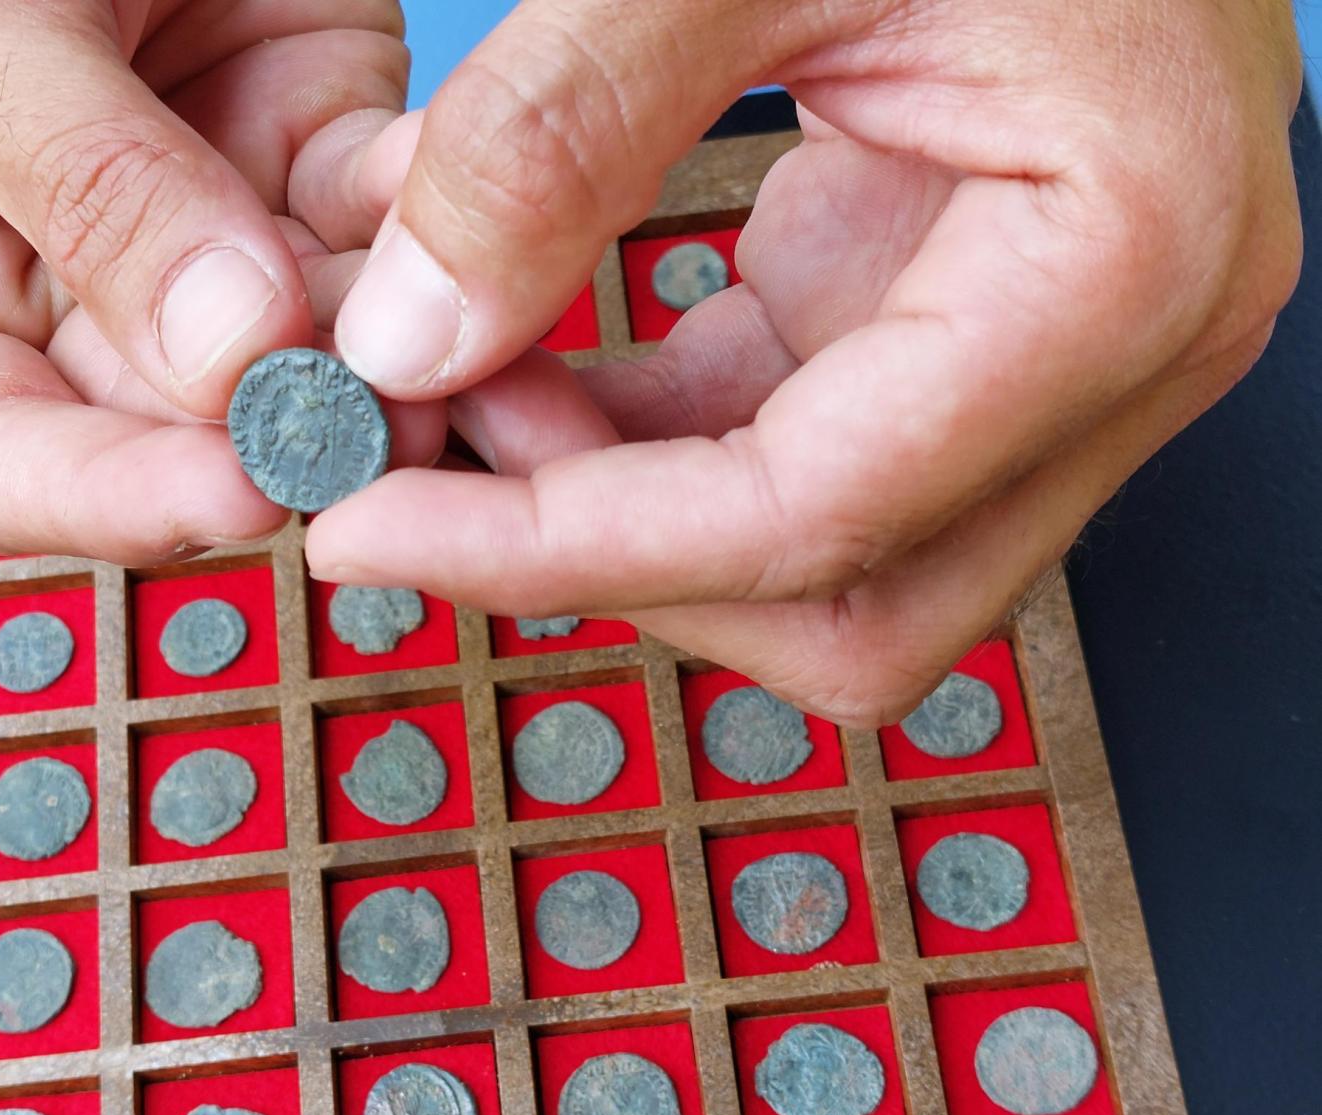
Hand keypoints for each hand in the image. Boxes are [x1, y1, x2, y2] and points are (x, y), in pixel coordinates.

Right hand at [0, 0, 440, 561]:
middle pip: (175, 424)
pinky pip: (379, 223)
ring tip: (453, 373)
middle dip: (284, 439)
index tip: (232, 494)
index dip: (109, 502)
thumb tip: (232, 362)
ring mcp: (198, 225)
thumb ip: (87, 193)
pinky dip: (434, 240)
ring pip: (303, 344)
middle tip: (379, 436)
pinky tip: (469, 242)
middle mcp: (61, 285)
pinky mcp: (304, 144)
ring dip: (384, 367)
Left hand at [308, 0, 1303, 723]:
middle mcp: (1110, 354)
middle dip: (614, 569)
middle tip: (425, 474)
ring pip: (811, 559)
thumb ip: (567, 125)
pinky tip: (534, 369)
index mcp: (1119, 265)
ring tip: (462, 397)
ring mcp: (1038, 356)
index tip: (378, 529)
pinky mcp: (952, 328)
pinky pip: (785, 455)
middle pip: (843, 608)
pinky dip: (646, 446)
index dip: (572, 551)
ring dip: (617, 514)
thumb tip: (411, 337)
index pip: (816, 516)